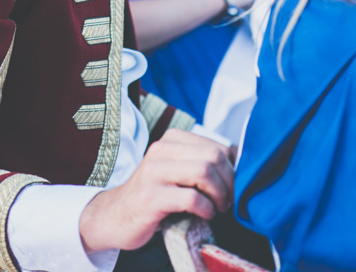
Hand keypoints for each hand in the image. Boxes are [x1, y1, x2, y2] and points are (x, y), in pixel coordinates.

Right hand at [79, 129, 232, 253]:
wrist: (116, 215)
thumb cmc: (154, 194)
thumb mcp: (175, 170)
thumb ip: (199, 162)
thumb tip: (239, 160)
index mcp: (171, 139)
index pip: (216, 146)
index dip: (232, 169)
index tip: (231, 187)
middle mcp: (161, 150)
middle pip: (212, 157)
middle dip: (229, 182)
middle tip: (227, 200)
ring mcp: (154, 172)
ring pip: (203, 172)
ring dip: (219, 194)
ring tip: (218, 207)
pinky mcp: (151, 197)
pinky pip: (191, 198)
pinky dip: (206, 209)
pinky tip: (204, 215)